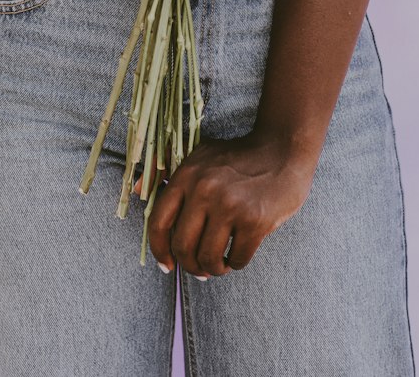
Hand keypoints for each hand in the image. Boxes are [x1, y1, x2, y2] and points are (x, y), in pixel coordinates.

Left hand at [141, 129, 315, 277]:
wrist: (282, 149)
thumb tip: (136, 190)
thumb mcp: (200, 155)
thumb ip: (165, 170)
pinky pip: (236, 259)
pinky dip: (235, 264)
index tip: (167, 265)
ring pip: (208, 258)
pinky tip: (238, 254)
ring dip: (213, 268)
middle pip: (183, 247)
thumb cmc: (237, 158)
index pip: (159, 223)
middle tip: (200, 268)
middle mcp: (204, 189)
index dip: (159, 251)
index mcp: (187, 174)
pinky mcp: (255, 220)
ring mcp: (230, 205)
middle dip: (190, 265)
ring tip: (220, 263)